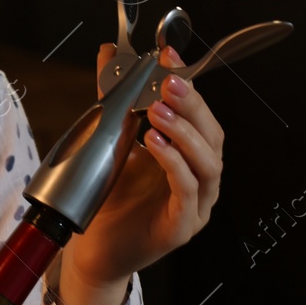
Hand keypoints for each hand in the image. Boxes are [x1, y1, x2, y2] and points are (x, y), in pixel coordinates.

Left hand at [60, 43, 223, 295]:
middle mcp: (200, 182)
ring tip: (158, 111)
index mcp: (190, 158)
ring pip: (207, 164)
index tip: (169, 55)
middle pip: (213, 137)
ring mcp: (196, 207)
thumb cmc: (108, 198)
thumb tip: (108, 53)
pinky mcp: (181, 229)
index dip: (190, 85)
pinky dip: (174, 164)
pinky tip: (154, 144)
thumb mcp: (111, 140)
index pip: (201, 116)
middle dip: (193, 105)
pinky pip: (187, 192)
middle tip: (169, 81)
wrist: (91, 251)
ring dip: (185, 133)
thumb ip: (113, 98)